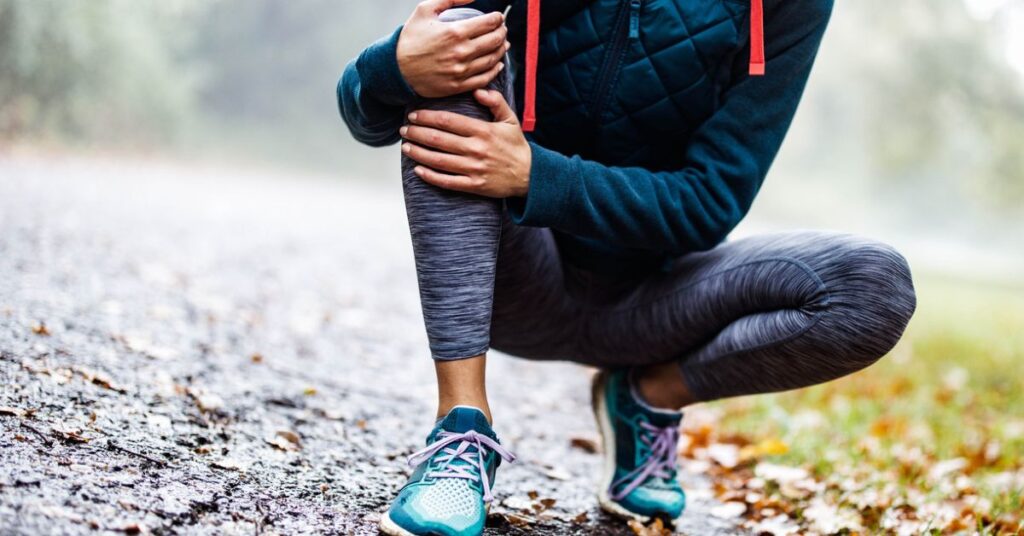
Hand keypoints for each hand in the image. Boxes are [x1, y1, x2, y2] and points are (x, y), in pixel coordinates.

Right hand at [397, 0, 509, 97]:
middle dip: (502, 32)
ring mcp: (461, 71)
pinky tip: (498, 63)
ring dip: (501, 50)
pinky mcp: (459, 86)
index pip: (489, 23)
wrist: (396, 69)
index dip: (498, 18)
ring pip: (493, 59)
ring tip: (502, 44)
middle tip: (502, 29)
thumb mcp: (425, 10)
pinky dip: (495, 70)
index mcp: (455, 32)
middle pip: (495, 40)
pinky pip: (485, 78)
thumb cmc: (410, 38)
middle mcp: (461, 52)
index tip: (498, 17)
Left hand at [401, 89, 531, 197]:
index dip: (427, 117)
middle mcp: (476, 149)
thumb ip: (495, 102)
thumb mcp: (510, 120)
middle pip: (438, 139)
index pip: (448, 121)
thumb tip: (477, 90)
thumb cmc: (516, 146)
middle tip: (404, 130)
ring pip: (439, 160)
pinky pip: (447, 182)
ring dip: (418, 153)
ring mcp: (474, 169)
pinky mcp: (474, 186)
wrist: (530, 175)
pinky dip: (430, 176)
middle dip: (417, 134)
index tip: (413, 115)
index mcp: (483, 131)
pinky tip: (418, 170)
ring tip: (405, 147)